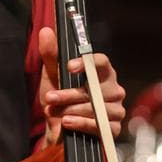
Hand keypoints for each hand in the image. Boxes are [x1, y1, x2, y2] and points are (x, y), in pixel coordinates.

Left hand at [39, 27, 124, 145]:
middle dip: (70, 94)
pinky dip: (83, 124)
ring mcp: (116, 109)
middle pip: (96, 89)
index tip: (69, 66)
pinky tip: (68, 123)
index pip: (102, 62)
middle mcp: (113, 89)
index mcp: (102, 73)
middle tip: (50, 98)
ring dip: (72, 110)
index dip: (87, 63)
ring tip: (55, 113)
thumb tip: (46, 31)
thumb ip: (51, 55)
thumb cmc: (59, 99)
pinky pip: (101, 126)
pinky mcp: (113, 129)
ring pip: (97, 108)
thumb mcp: (52, 76)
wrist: (57, 129)